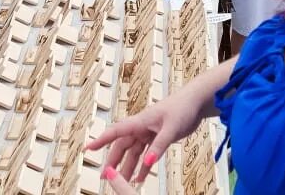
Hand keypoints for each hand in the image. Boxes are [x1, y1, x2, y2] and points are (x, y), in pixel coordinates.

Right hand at [89, 88, 204, 184]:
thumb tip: (148, 162)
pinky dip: (143, 166)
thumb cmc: (182, 109)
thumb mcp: (171, 129)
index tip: (88, 149)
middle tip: (104, 176)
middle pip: (122, 146)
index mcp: (140, 121)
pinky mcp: (157, 137)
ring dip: (127, 166)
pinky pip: (146, 154)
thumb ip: (159, 146)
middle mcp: (141, 127)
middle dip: (112, 160)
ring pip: (133, 152)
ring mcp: (148, 132)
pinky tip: (141, 178)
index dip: (101, 140)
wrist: (195, 102)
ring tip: (122, 182)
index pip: (116, 131)